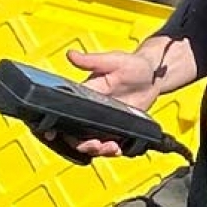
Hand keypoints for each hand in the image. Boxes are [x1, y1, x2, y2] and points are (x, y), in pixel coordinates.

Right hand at [63, 40, 178, 158]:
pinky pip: (111, 145)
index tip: (52, 133)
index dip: (55, 126)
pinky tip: (119, 149)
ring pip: (93, 143)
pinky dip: (113, 151)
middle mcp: (91, 111)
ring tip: (111, 147)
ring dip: (98, 150)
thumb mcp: (113, 61)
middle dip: (82, 145)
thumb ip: (92, 60)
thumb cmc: (133, 65)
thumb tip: (71, 55)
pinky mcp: (118, 129)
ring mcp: (104, 122)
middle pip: (76, 135)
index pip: (64, 112)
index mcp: (85, 94)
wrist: (154, 76)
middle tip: (95, 144)